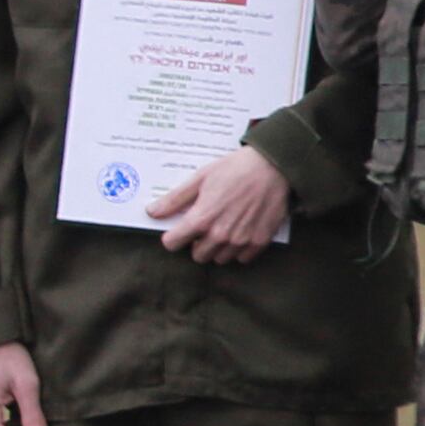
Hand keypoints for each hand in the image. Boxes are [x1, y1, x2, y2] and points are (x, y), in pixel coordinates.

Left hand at [150, 142, 293, 261]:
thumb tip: (151, 212)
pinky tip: (240, 231)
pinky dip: (239, 249)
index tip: (179, 229)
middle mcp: (220, 235)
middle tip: (205, 226)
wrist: (273, 166)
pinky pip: (242, 258)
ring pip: (219, 259)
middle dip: (197, 243)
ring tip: (224, 227)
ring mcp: (241, 240)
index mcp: (201, 219)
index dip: (173, 236)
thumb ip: (175, 199)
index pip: (172, 244)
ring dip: (218, 247)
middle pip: (197, 256)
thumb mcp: (200, 178)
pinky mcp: (260, 242)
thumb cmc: (234, 169)